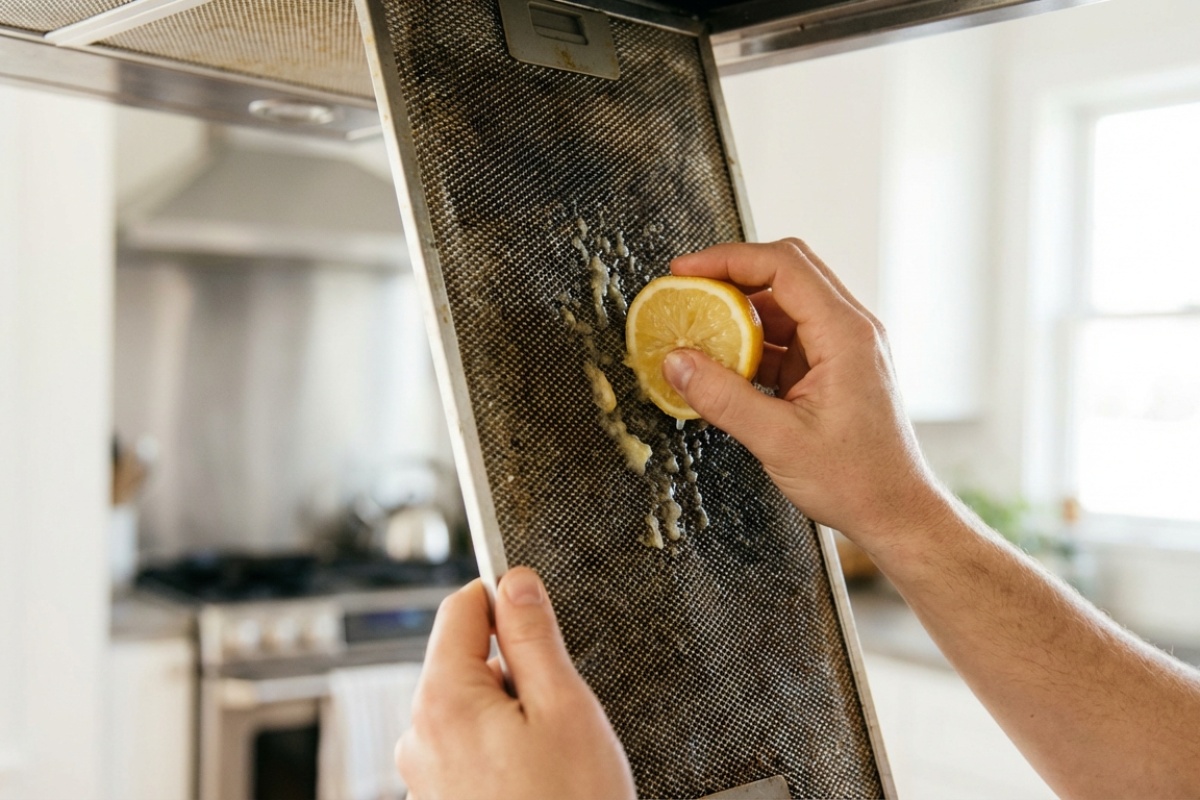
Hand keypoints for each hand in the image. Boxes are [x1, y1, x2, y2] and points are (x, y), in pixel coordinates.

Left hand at [396, 567, 635, 799]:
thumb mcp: (566, 709)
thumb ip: (534, 637)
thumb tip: (515, 581)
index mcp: (443, 701)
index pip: (459, 609)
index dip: (504, 601)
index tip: (537, 614)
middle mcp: (419, 737)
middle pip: (462, 662)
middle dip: (512, 671)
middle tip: (557, 712)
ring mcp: (423, 777)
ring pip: (468, 709)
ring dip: (507, 715)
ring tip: (550, 757)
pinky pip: (466, 751)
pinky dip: (499, 751)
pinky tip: (535, 782)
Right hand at [663, 239, 949, 558]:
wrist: (896, 512)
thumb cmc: (858, 481)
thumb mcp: (778, 440)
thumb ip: (723, 398)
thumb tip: (678, 363)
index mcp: (845, 335)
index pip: (783, 266)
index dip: (728, 260)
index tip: (687, 269)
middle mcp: (850, 332)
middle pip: (785, 274)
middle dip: (731, 277)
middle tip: (687, 289)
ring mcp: (843, 349)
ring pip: (784, 307)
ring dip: (740, 316)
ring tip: (698, 333)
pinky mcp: (833, 369)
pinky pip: (787, 339)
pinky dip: (752, 346)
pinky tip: (723, 368)